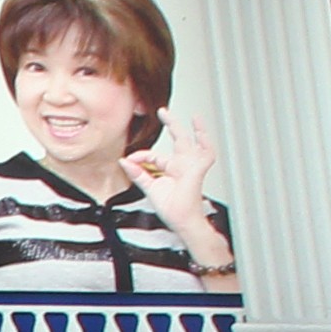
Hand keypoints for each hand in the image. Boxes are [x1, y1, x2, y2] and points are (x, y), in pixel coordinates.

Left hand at [124, 115, 225, 261]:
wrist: (181, 220)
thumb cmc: (170, 207)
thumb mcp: (149, 187)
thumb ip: (138, 174)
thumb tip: (124, 161)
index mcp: (170, 168)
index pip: (154, 155)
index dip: (141, 155)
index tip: (129, 158)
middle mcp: (182, 164)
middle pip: (178, 139)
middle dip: (171, 124)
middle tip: (162, 111)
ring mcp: (191, 165)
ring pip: (194, 142)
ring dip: (196, 129)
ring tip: (194, 117)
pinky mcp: (198, 169)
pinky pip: (206, 152)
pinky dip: (205, 141)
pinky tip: (201, 131)